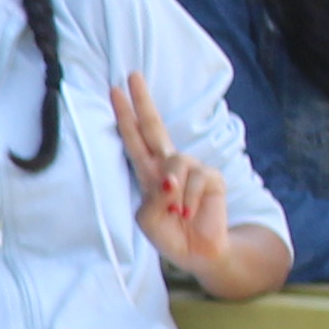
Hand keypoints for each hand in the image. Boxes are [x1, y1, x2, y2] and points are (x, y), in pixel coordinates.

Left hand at [108, 74, 246, 282]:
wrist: (197, 252)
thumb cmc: (170, 234)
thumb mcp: (149, 219)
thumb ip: (152, 198)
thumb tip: (168, 179)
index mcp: (148, 172)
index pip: (134, 138)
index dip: (125, 115)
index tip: (116, 90)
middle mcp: (168, 165)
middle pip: (154, 126)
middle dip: (143, 101)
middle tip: (133, 75)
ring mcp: (191, 168)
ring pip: (176, 162)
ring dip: (174, 191)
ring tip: (177, 212)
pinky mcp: (212, 177)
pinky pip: (196, 180)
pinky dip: (189, 201)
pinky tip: (189, 214)